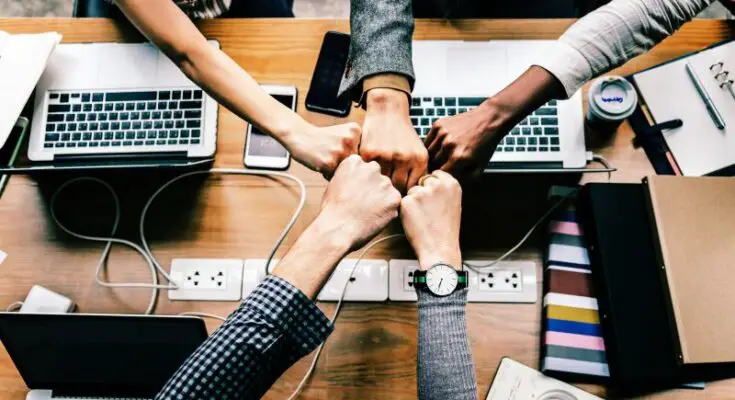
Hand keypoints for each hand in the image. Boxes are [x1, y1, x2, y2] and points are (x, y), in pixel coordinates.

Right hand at [273, 155, 400, 297]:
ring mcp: (383, 183)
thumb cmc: (329, 214)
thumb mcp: (334, 186)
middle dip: (375, 192)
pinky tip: (374, 220)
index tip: (358, 195)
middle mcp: (370, 168)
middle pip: (380, 178)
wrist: (333, 233)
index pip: (368, 166)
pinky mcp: (393, 200)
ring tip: (366, 216)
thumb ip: (348, 177)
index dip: (364, 184)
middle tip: (363, 208)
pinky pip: (396, 206)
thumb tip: (354, 176)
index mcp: (353, 162)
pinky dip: (388, 214)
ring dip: (382, 203)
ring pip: (389, 192)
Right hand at [286, 122, 360, 178]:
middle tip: (332, 154)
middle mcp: (350, 140)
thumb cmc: (322, 138)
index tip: (341, 149)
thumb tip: (371, 168)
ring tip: (327, 158)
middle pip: (357, 163)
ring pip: (347, 171)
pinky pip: (335, 176)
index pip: (364, 153)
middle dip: (346, 163)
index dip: (353, 156)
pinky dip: (328, 173)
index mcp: (356, 130)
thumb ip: (357, 145)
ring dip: (337, 170)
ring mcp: (340, 151)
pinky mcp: (330, 162)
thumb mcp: (343, 133)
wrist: (299, 135)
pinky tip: (321, 162)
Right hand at [360, 88, 427, 192]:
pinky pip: (368, 172)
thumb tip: (414, 198)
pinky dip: (367, 174)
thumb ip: (417, 173)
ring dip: (378, 184)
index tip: (399, 194)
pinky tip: (368, 173)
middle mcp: (404, 158)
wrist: (388, 111)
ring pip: (381, 182)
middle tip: (386, 191)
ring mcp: (386, 155)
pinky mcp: (369, 153)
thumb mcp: (418, 151)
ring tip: (376, 184)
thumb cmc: (403, 135)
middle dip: (392, 191)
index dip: (405, 193)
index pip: (412, 188)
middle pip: (397, 188)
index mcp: (419, 159)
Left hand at [400, 170, 462, 269]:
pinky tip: (416, 221)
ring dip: (414, 201)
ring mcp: (422, 193)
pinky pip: (403, 201)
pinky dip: (406, 210)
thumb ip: (444, 189)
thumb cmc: (446, 229)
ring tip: (423, 217)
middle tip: (428, 210)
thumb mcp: (454, 203)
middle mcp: (437, 185)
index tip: (434, 198)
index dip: (432, 186)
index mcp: (451, 184)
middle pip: (422, 180)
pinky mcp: (408, 201)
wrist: (439, 248)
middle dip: (422, 192)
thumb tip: (431, 180)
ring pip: (412, 191)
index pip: (435, 174)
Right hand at [425, 100, 507, 179]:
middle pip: (433, 164)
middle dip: (436, 168)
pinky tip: (438, 147)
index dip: (441, 178)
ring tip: (439, 158)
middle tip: (441, 168)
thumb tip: (449, 183)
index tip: (442, 178)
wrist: (489, 119)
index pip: (441, 175)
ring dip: (431, 158)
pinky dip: (430, 146)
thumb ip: (465, 179)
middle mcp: (449, 145)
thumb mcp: (480, 166)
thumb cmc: (485, 143)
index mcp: (459, 158)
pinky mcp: (438, 125)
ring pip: (428, 153)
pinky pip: (427, 140)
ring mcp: (442, 134)